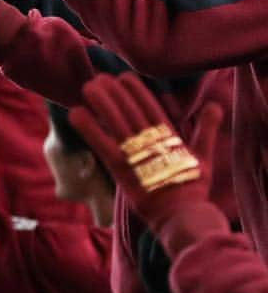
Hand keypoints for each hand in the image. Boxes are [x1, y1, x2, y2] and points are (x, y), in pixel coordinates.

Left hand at [69, 73, 219, 233]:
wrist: (183, 216)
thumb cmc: (192, 190)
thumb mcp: (204, 156)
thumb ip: (206, 129)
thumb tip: (216, 105)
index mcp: (170, 138)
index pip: (152, 108)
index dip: (137, 91)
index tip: (125, 76)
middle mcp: (151, 142)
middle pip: (130, 111)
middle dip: (115, 93)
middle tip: (99, 77)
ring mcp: (136, 154)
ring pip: (117, 121)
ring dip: (102, 102)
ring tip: (88, 86)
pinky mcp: (122, 168)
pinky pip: (102, 144)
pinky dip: (89, 128)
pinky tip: (76, 113)